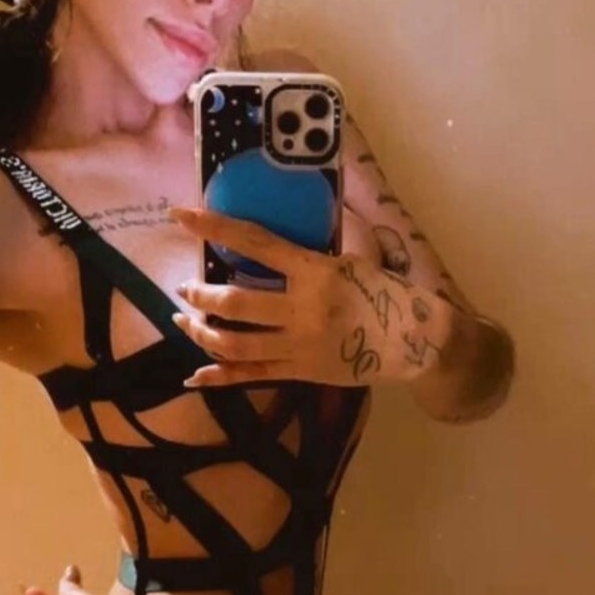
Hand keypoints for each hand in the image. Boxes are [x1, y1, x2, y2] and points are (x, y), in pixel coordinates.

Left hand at [169, 207, 442, 388]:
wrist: (414, 342)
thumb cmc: (384, 293)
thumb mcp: (354, 260)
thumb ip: (313, 251)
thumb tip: (279, 230)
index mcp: (316, 272)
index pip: (256, 243)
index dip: (215, 228)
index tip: (180, 216)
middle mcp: (303, 310)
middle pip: (236, 304)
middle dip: (201, 295)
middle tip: (184, 288)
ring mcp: (299, 346)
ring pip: (235, 344)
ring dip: (202, 333)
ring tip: (184, 322)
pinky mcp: (299, 372)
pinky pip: (251, 376)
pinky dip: (219, 377)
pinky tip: (194, 375)